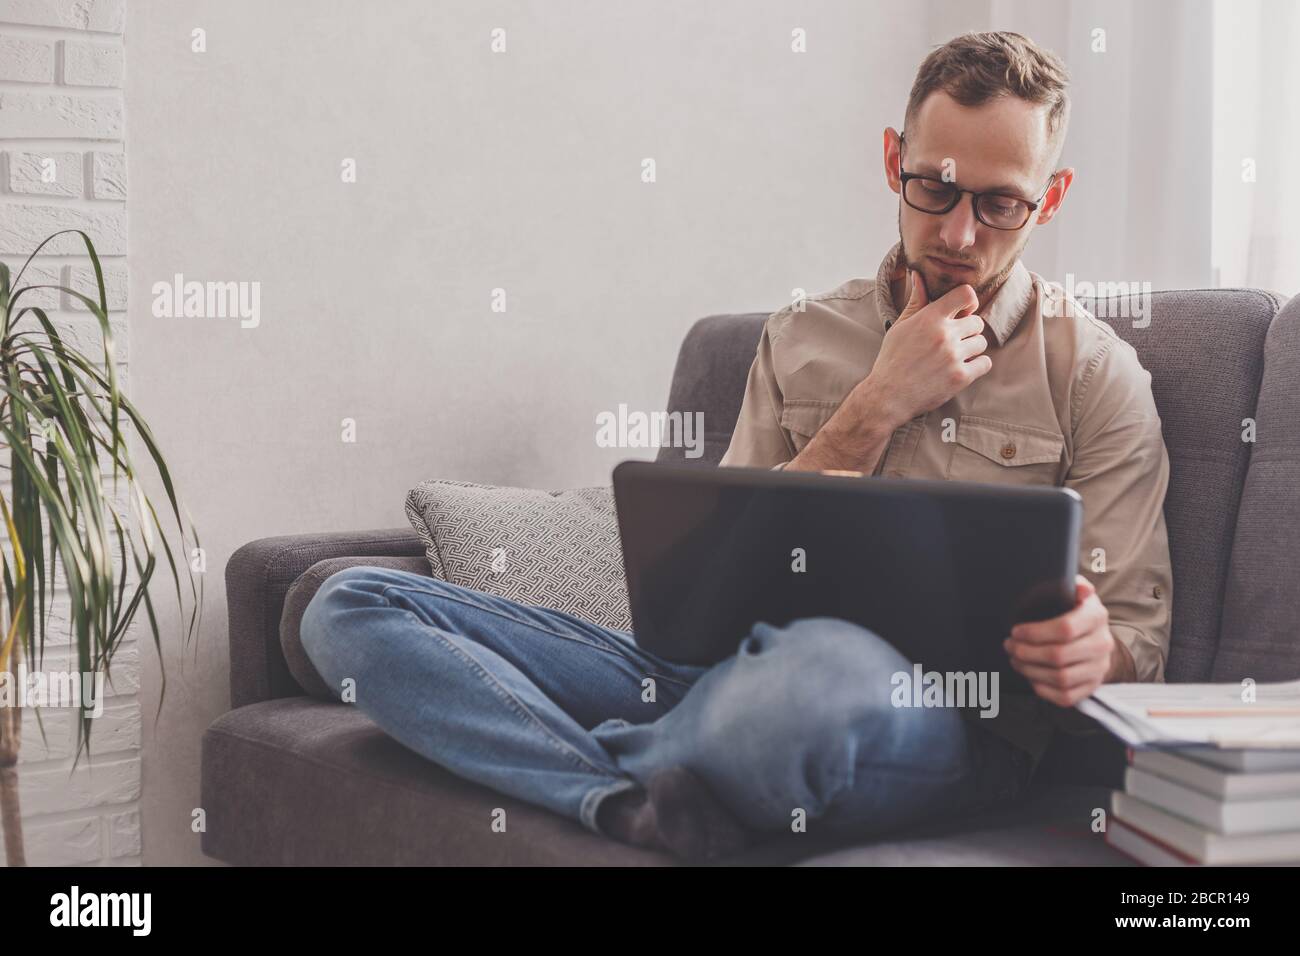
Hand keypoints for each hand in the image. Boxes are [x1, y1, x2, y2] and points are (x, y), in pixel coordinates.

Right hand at [857, 269, 991, 426]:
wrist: (887, 396)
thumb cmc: (892, 359)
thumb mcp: (900, 326)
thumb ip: (916, 300)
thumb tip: (918, 275)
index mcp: (930, 318)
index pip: (966, 294)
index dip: (968, 302)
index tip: (961, 313)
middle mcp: (944, 335)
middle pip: (977, 322)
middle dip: (968, 330)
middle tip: (953, 341)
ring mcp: (954, 357)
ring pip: (982, 343)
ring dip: (972, 349)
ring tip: (954, 357)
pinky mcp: (960, 377)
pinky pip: (985, 363)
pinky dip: (977, 366)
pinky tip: (961, 368)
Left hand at [1002, 575, 1126, 706]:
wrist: (1097, 639)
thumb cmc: (1075, 612)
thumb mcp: (1074, 592)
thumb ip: (1073, 586)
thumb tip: (1080, 588)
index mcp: (1096, 616)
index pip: (1065, 628)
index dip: (1035, 632)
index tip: (1015, 630)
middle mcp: (1102, 644)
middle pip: (1058, 656)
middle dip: (1026, 652)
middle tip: (1009, 646)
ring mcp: (1099, 668)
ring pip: (1060, 678)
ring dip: (1030, 670)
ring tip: (1015, 659)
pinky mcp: (1091, 687)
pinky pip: (1066, 696)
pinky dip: (1042, 688)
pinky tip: (1030, 675)